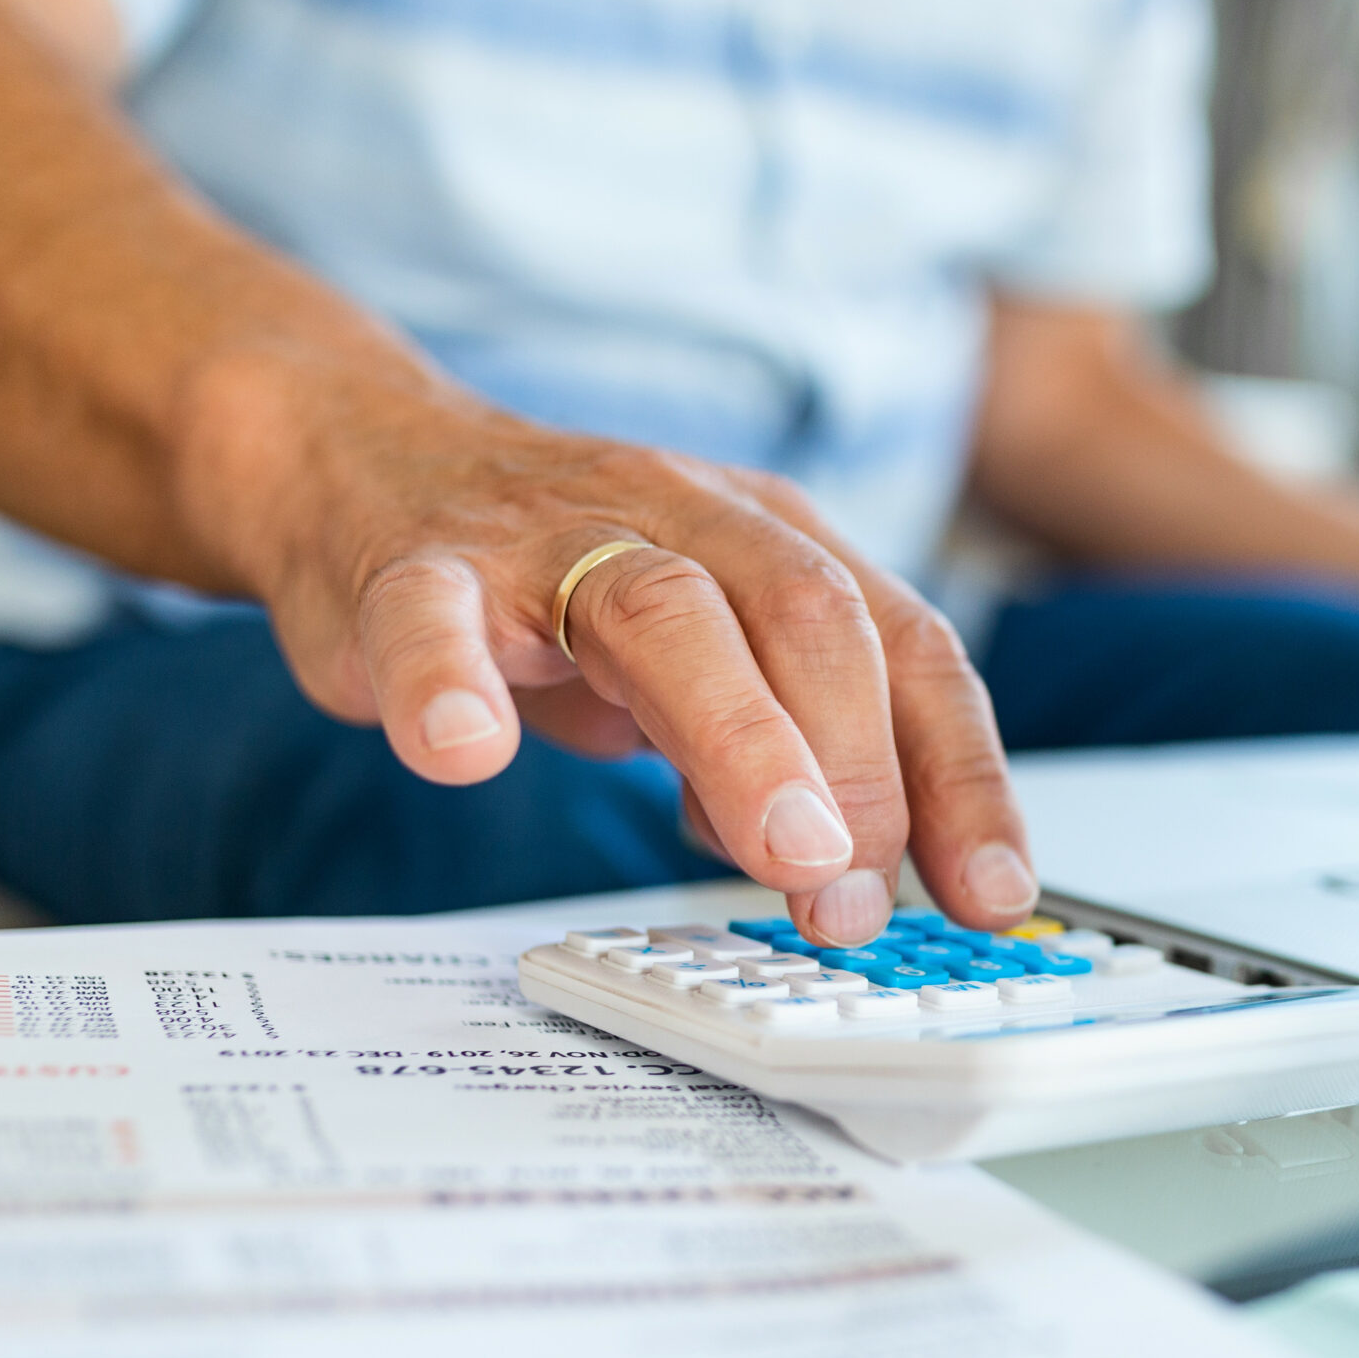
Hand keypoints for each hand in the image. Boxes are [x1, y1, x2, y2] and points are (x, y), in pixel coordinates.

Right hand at [184, 360, 1036, 947]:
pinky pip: (430, 614)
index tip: (993, 896)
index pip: (909, 648)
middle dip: (859, 763)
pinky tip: (466, 749)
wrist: (365, 462)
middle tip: (858, 894)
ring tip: (777, 851)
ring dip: (739, 737)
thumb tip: (861, 874)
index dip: (961, 775)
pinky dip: (451, 679)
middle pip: (808, 618)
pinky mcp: (414, 566)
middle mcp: (682, 517)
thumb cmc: (564, 576)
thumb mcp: (709, 655)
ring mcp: (547, 536)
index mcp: (775, 541)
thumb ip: (788, 749)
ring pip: (659, 609)